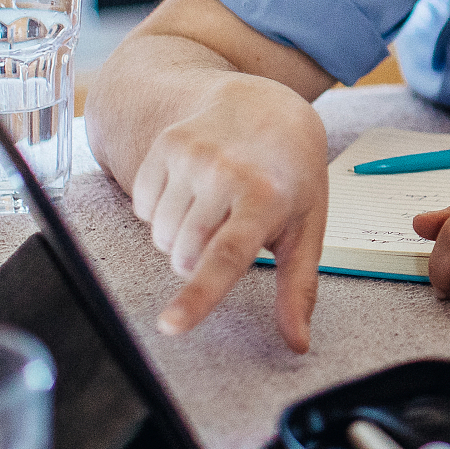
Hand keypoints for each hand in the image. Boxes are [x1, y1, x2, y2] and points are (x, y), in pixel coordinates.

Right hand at [129, 73, 329, 351]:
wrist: (267, 106)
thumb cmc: (291, 175)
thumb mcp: (307, 226)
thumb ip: (298, 288)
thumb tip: (298, 342)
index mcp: (266, 199)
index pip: (226, 256)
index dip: (198, 295)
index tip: (171, 326)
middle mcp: (225, 174)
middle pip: (185, 256)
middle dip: (201, 259)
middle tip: (230, 229)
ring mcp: (191, 156)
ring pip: (162, 237)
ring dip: (181, 237)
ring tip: (215, 207)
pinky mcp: (164, 146)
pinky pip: (143, 208)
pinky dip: (162, 211)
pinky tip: (193, 188)